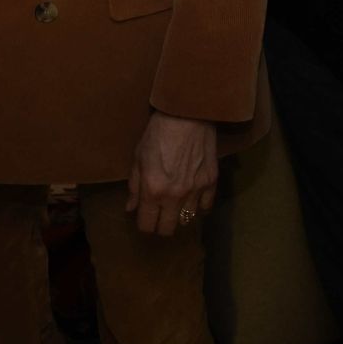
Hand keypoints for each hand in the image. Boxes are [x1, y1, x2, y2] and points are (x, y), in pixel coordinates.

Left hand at [127, 111, 216, 235]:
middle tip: (159, 214)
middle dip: (161, 225)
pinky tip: (193, 196)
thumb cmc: (158, 132)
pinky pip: (206, 207)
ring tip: (176, 202)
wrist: (187, 113)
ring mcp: (195, 191)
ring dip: (180, 214)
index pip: (147, 225)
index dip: (143, 224)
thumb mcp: (138, 157)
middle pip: (168, 229)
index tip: (144, 218)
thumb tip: (131, 208)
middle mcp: (174, 196)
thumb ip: (134, 186)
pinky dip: (199, 205)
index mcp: (152, 190)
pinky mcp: (211, 182)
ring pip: (187, 220)